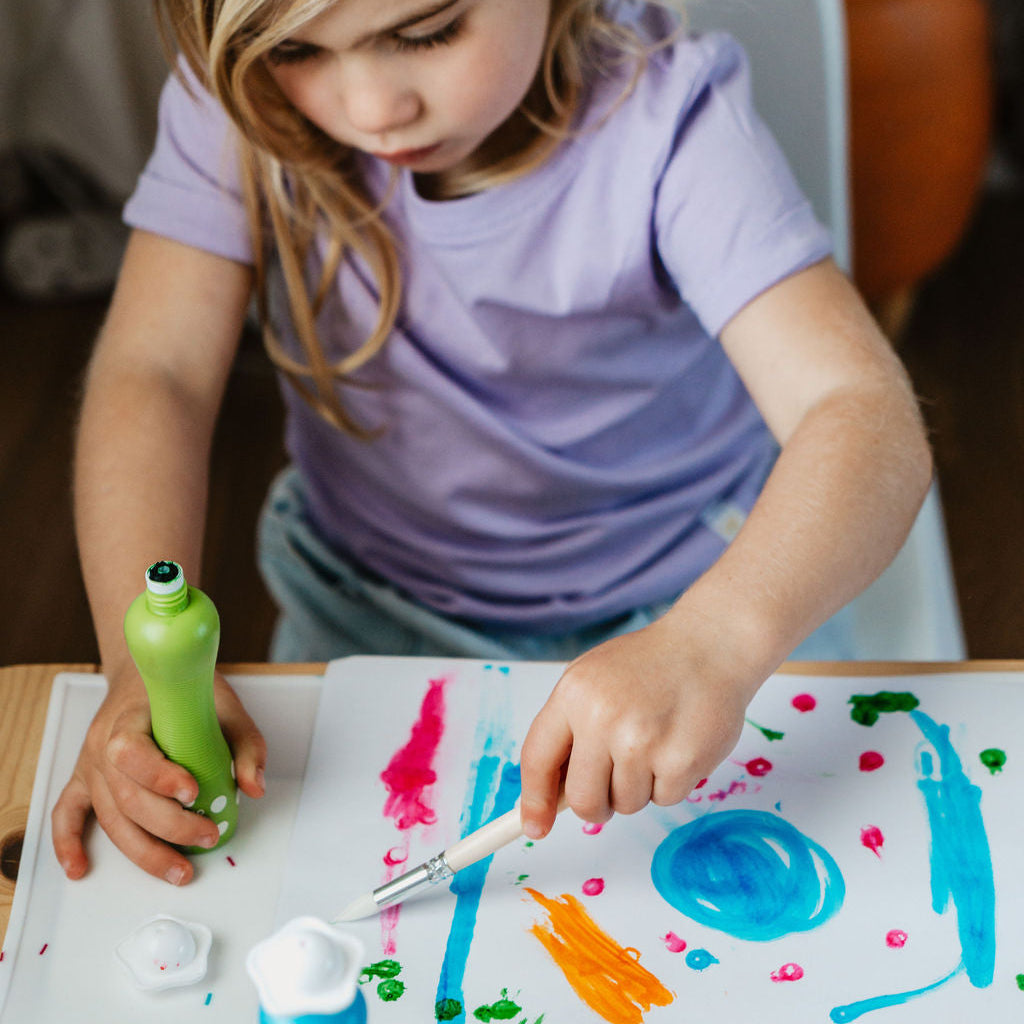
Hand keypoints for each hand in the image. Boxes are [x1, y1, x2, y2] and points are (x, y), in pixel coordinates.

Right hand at [51, 667, 265, 884]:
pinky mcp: (85, 778)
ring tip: (179, 869)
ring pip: (107, 816)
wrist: (147, 674)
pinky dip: (68, 842)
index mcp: (131, 718)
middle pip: (125, 796)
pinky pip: (66, 812)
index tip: (192, 792)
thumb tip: (254, 787)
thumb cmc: (183, 692)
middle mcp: (103, 744)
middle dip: (168, 827)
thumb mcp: (225, 706)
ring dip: (142, 850)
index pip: (131, 752)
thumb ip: (245, 745)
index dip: (159, 777)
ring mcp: (90, 764)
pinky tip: (79, 868)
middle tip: (206, 837)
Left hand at [518, 611, 757, 837]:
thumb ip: (568, 730)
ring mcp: (642, 742)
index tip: (533, 827)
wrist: (709, 645)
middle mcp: (602, 717)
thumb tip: (551, 796)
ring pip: (626, 804)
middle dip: (595, 805)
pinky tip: (678, 743)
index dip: (534, 800)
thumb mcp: (593, 680)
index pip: (537, 759)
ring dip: (638, 787)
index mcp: (573, 694)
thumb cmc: (648, 664)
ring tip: (655, 743)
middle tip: (612, 787)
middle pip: (582, 800)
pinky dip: (670, 782)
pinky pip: (663, 799)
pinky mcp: (680, 761)